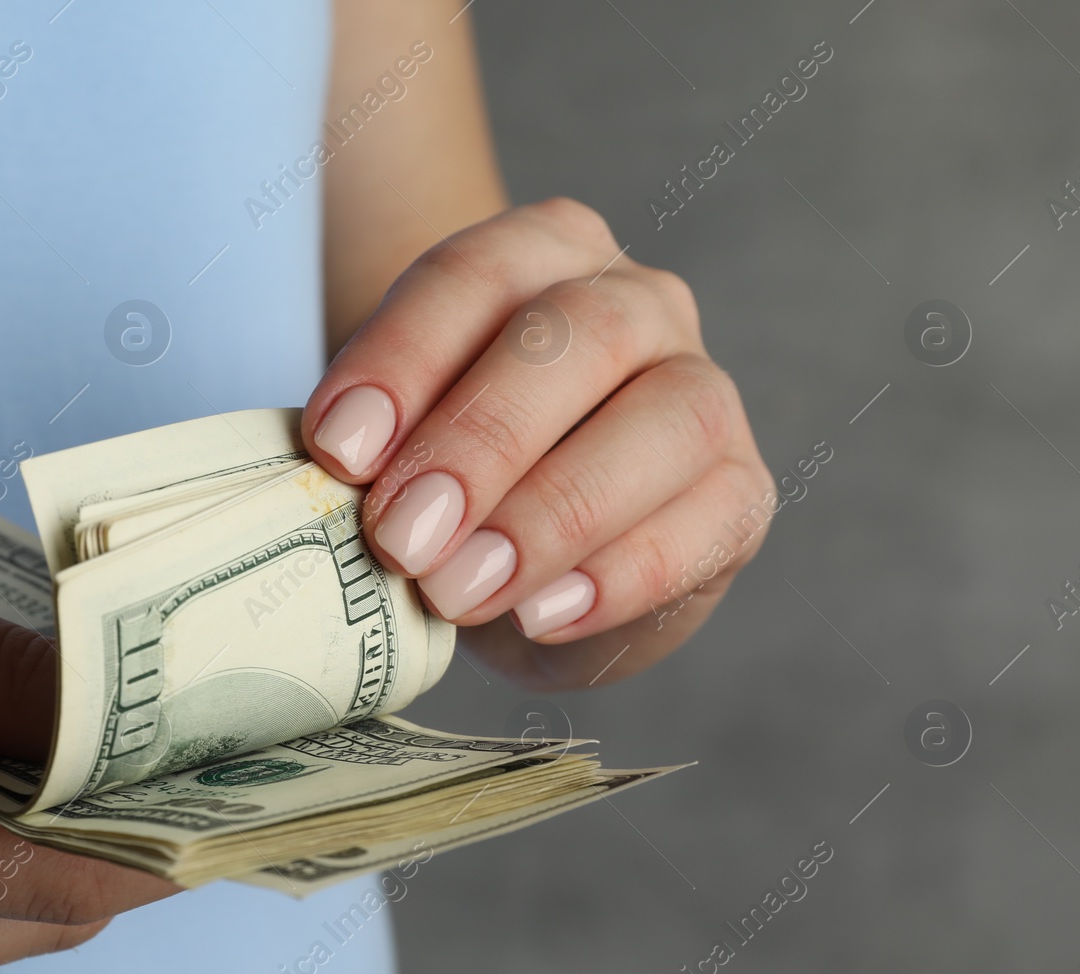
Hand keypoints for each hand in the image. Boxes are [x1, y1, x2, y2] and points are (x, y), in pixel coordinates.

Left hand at [303, 199, 771, 678]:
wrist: (524, 557)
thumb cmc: (451, 474)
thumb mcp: (396, 444)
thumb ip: (377, 445)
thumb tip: (341, 482)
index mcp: (542, 251)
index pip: (473, 275)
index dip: (403, 358)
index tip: (338, 449)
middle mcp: (636, 302)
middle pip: (574, 335)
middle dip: (479, 440)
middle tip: (402, 537)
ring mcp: (703, 393)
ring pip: (663, 421)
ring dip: (550, 514)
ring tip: (459, 591)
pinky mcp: (741, 494)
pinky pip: (704, 523)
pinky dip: (618, 576)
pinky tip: (541, 616)